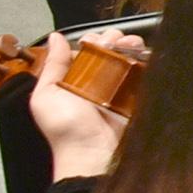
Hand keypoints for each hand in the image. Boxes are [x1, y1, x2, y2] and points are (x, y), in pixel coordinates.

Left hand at [29, 28, 142, 179]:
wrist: (93, 153)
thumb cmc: (66, 129)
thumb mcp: (46, 96)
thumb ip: (52, 66)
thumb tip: (55, 38)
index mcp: (73, 80)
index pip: (85, 51)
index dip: (91, 40)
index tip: (94, 40)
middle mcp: (96, 82)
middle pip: (108, 50)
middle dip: (111, 39)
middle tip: (112, 42)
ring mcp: (118, 88)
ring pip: (126, 57)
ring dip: (129, 45)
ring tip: (129, 44)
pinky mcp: (136, 95)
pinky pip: (142, 72)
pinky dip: (145, 59)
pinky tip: (142, 52)